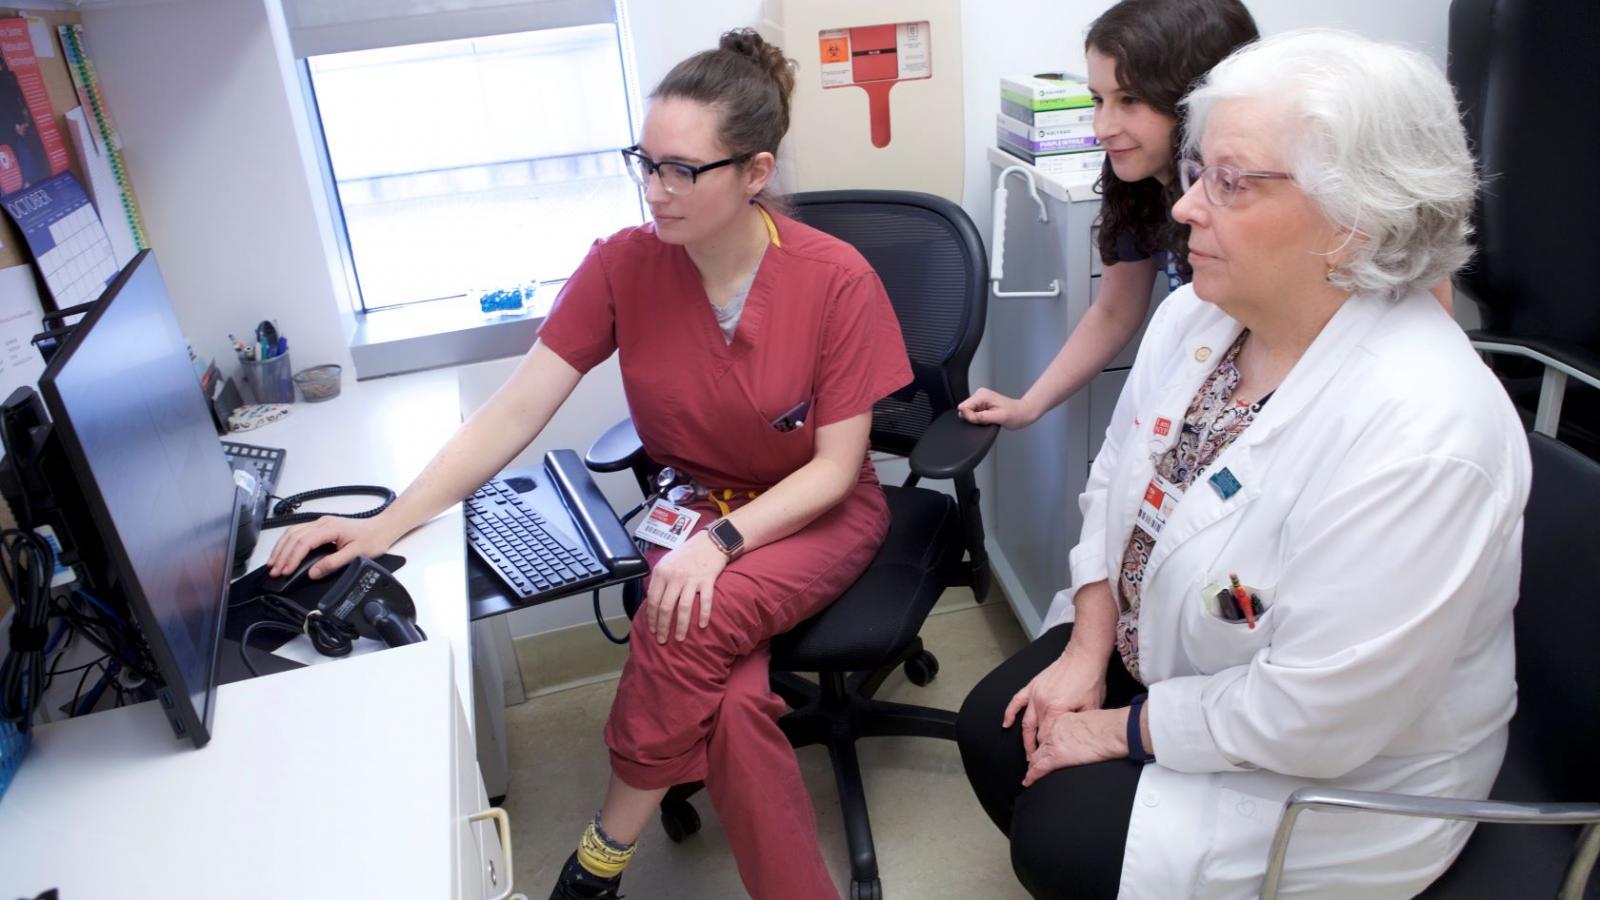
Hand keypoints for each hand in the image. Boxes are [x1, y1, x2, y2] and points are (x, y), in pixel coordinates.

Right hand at [266, 514, 399, 579]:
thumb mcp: (356, 554)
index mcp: (330, 528)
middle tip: (274, 571)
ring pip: (293, 532)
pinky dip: (288, 543)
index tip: (285, 571)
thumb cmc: (373, 539)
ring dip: (281, 548)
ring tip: (273, 563)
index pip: (304, 543)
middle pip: (294, 537)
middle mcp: (322, 522)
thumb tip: (313, 573)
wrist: (383, 527)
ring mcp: (320, 522)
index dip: (292, 558)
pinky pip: (298, 532)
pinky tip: (283, 552)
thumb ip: (333, 563)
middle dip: (282, 555)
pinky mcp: (321, 526)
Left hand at [644, 531, 727, 642]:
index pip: (653, 600)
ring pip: (684, 608)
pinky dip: (704, 615)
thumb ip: (659, 580)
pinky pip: (705, 601)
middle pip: (666, 607)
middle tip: (663, 640)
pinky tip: (702, 626)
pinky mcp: (707, 580)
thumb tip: (653, 602)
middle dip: (663, 627)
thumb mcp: (667, 562)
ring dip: (681, 626)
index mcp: (662, 572)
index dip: (652, 618)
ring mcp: (691, 579)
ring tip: (680, 638)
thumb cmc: (687, 553)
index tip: (653, 630)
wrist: (710, 541)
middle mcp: (675, 576)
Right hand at [958, 388, 1038, 428]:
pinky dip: (980, 419)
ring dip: (977, 419)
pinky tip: (989, 418)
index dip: (970, 417)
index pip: (964, 407)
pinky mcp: (982, 404)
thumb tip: (963, 413)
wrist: (1023, 413)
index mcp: (982, 395)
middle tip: (988, 420)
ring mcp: (980, 399)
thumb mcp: (998, 418)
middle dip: (973, 418)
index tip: (983, 420)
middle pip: (965, 410)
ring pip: (968, 413)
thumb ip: (979, 416)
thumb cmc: (1015, 415)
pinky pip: (974, 414)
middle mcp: (980, 394)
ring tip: (990, 419)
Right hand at [1003, 646, 1108, 757]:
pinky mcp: (1033, 686)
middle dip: (1034, 750)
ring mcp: (1035, 694)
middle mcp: (1042, 704)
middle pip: (1035, 733)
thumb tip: (1076, 738)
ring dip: (1024, 738)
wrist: (1084, 656)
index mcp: (1057, 711)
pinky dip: (1010, 713)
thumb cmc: (1090, 679)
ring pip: (1025, 722)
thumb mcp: (1092, 707)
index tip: (1047, 762)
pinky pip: (1016, 701)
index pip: (1048, 738)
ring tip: (1026, 752)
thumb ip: (1080, 724)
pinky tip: (1006, 723)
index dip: (1048, 752)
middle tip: (1035, 763)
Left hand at [1021, 707, 1128, 785]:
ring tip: (1029, 773)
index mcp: (1062, 720)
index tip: (1044, 746)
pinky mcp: (1056, 757)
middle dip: (1035, 754)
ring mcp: (1053, 744)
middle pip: (1039, 745)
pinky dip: (1032, 776)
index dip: (1044, 742)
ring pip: (1037, 757)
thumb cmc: (1106, 725)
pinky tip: (1028, 781)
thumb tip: (1085, 733)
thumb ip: (1081, 725)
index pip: (1048, 733)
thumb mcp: (1088, 719)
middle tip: (1031, 761)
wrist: (1108, 730)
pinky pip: (1039, 769)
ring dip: (1032, 766)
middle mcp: (1053, 731)